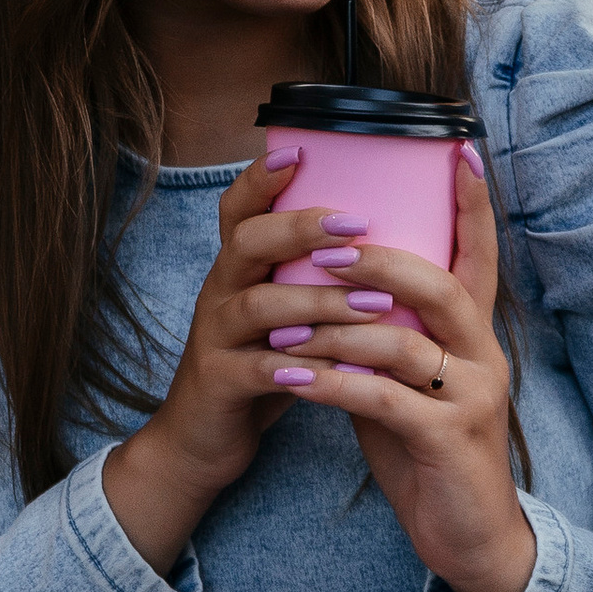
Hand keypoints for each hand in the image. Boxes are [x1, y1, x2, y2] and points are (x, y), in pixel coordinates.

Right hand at [98, 154, 382, 574]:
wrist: (203, 440)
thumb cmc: (263, 365)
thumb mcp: (284, 312)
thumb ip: (316, 275)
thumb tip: (389, 228)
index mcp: (238, 268)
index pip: (240, 208)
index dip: (263, 177)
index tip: (301, 151)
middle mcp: (220, 292)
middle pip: (248, 242)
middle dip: (302, 228)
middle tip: (359, 225)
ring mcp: (214, 337)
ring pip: (259, 306)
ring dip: (318, 302)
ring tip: (374, 304)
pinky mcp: (217, 384)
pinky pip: (256, 370)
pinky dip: (297, 368)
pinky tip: (336, 370)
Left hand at [257, 148, 532, 591]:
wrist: (471, 538)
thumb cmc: (428, 451)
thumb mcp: (405, 383)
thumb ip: (382, 336)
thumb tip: (327, 287)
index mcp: (474, 334)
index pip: (479, 255)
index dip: (472, 203)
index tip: (459, 148)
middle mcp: (482, 354)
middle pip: (437, 283)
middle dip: (376, 259)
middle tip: (322, 246)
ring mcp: (470, 396)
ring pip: (404, 340)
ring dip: (338, 327)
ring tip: (283, 320)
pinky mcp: (448, 439)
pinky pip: (383, 400)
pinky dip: (332, 385)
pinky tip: (292, 381)